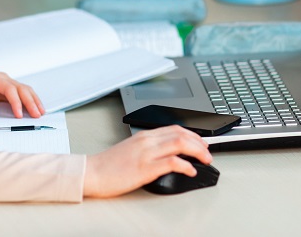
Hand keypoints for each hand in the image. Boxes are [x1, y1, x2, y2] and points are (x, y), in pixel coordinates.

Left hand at [0, 68, 44, 118]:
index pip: (9, 89)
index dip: (16, 102)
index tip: (19, 115)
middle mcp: (3, 78)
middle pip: (21, 88)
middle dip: (30, 102)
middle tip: (36, 115)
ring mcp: (7, 82)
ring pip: (25, 89)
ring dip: (34, 100)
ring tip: (40, 112)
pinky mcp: (9, 87)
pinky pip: (23, 92)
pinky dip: (31, 99)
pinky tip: (36, 107)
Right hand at [83, 125, 211, 197]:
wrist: (92, 172)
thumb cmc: (109, 165)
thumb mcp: (131, 149)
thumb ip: (148, 148)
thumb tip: (166, 154)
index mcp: (144, 135)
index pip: (175, 128)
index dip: (193, 135)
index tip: (202, 143)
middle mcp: (147, 141)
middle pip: (181, 134)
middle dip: (200, 143)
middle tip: (208, 153)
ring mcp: (147, 153)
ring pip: (180, 144)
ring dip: (197, 152)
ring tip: (204, 160)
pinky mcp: (145, 168)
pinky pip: (172, 162)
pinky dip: (186, 166)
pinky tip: (190, 171)